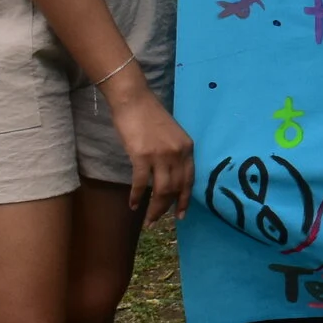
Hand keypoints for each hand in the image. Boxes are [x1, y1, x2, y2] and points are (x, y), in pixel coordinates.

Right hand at [105, 79, 194, 221]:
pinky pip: (141, 183)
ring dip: (154, 209)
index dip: (185, 200)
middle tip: (156, 222)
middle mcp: (178, 153)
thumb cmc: (149, 116)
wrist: (134, 100)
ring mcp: (161, 155)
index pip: (190, 180)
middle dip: (166, 208)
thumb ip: (174, 154)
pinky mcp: (142, 156)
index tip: (181, 215)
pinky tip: (133, 205)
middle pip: (175, 188)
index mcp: (188, 148)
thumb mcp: (172, 135)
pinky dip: (137, 196)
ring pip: (161, 190)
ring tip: (147, 220)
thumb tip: (170, 176)